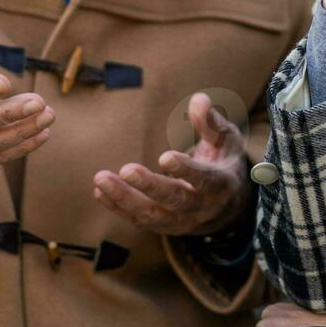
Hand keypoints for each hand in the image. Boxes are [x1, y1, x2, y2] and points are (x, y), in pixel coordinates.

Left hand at [93, 91, 249, 236]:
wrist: (226, 205)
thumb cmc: (223, 161)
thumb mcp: (226, 140)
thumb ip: (211, 122)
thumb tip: (199, 100)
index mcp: (220, 184)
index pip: (204, 179)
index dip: (186, 170)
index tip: (165, 157)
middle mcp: (201, 207)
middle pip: (174, 200)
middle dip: (149, 186)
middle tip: (126, 170)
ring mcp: (180, 221)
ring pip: (151, 216)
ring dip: (124, 199)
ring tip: (100, 179)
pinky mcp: (163, 226)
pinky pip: (138, 220)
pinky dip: (118, 207)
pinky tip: (99, 191)